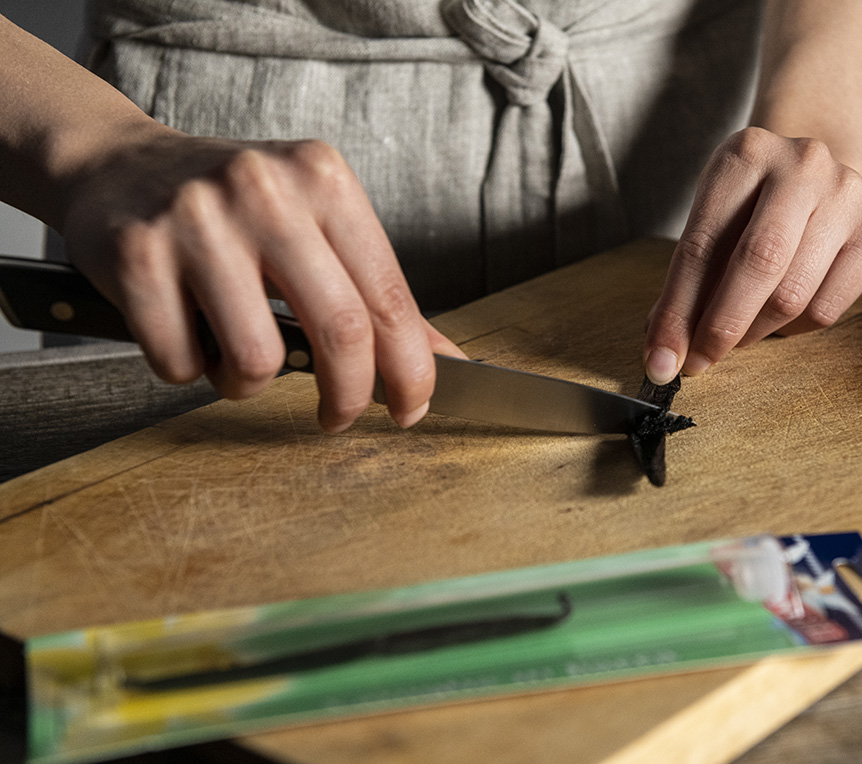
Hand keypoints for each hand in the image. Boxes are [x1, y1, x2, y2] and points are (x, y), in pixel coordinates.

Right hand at [59, 122, 462, 432]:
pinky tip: (186, 334)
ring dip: (249, 384)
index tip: (411, 407)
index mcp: (324, 181)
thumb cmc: (233, 210)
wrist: (118, 166)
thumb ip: (375, 292)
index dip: (410, 370)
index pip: (389, 298)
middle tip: (337, 418)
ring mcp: (196, 221)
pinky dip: (188, 369)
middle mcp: (265, 191)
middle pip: (341, 331)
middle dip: (348, 397)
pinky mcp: (136, 256)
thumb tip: (442, 360)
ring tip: (236, 356)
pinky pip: (182, 362)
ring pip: (257, 360)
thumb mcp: (316, 225)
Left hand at [643, 127, 861, 383]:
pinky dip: (793, 329)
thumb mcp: (713, 218)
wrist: (812, 171)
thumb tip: (665, 349)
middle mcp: (803, 165)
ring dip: (755, 331)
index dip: (678, 309)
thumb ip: (689, 279)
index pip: (702, 244)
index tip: (662, 357)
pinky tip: (780, 318)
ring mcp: (847, 194)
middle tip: (700, 362)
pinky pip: (827, 308)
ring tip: (739, 334)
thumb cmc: (753, 202)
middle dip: (722, 325)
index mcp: (746, 154)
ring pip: (794, 293)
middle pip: (758, 263)